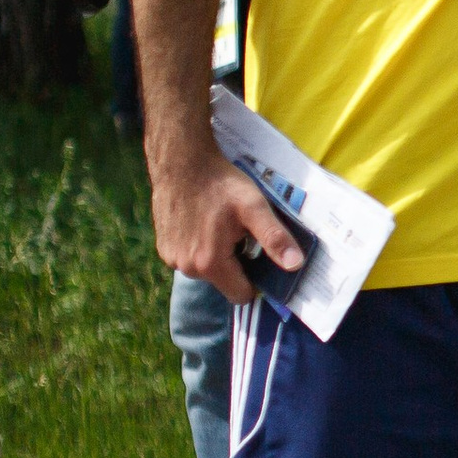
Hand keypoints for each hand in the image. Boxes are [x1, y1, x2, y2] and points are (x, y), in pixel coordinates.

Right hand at [152, 149, 303, 304]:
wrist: (183, 162)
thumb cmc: (221, 184)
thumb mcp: (255, 208)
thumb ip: (275, 238)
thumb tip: (295, 265)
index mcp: (209, 263)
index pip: (241, 295)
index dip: (255, 279)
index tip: (258, 256)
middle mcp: (186, 267)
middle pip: (224, 282)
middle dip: (237, 263)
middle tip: (239, 233)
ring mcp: (171, 258)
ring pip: (207, 271)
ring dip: (218, 255)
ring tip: (221, 225)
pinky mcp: (163, 248)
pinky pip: (191, 259)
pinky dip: (200, 247)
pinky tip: (204, 223)